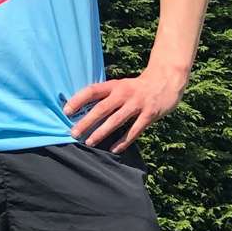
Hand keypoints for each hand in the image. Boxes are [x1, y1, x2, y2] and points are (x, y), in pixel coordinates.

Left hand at [63, 65, 187, 151]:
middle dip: (86, 122)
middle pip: (101, 108)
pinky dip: (123, 141)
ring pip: (116, 121)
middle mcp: (124, 94)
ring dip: (101, 132)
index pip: (92, 91)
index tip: (66, 111)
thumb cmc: (136, 87)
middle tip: (73, 133)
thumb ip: (105, 95)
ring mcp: (137, 104)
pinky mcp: (149, 115)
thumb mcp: (120, 86)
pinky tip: (113, 149)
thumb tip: (83, 108)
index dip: (78, 100)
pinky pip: (134, 131)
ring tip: (89, 142)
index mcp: (114, 85)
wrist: (165, 81)